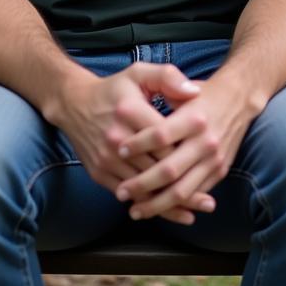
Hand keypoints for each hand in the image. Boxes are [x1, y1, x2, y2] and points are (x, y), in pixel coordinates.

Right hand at [46, 62, 207, 223]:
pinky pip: (126, 194)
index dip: (187, 151)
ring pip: (142, 187)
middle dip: (184, 185)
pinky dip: (146, 204)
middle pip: (155, 167)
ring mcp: (106, 158)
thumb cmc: (116, 89)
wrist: (75, 104)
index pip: (165, 138)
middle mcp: (117, 138)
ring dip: (168, 203)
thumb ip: (169, 77)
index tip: (209, 162)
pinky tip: (165, 211)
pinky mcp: (99, 172)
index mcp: (131, 111)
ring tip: (194, 212)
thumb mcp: (140, 73)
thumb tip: (194, 93)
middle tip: (209, 202)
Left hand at [112, 72, 258, 220]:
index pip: (161, 135)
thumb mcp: (184, 87)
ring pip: (182, 191)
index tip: (119, 151)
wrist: (240, 100)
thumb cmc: (204, 95)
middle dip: (141, 185)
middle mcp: (205, 141)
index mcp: (194, 117)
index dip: (138, 145)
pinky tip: (157, 208)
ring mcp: (214, 159)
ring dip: (156, 204)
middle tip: (121, 192)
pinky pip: (195, 194)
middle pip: (169, 170)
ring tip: (134, 210)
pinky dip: (175, 206)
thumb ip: (160, 96)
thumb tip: (133, 106)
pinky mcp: (220, 171)